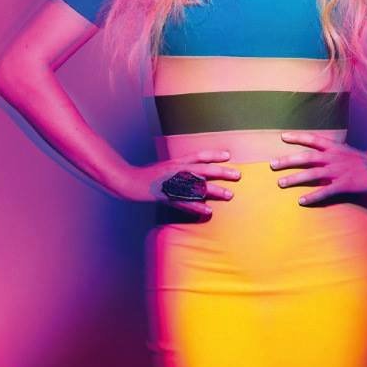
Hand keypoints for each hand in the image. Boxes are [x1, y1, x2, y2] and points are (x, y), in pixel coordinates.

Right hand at [116, 149, 241, 215]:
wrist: (128, 181)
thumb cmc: (148, 175)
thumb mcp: (166, 167)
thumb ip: (181, 168)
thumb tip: (197, 173)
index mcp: (177, 162)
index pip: (198, 155)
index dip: (214, 154)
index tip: (229, 156)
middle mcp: (176, 170)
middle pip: (203, 169)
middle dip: (221, 172)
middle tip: (238, 175)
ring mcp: (172, 183)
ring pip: (197, 186)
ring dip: (214, 191)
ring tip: (229, 195)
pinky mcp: (166, 196)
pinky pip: (184, 203)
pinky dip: (197, 207)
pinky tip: (209, 211)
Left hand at [271, 132, 366, 204]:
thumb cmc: (361, 159)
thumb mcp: (344, 149)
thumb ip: (329, 151)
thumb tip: (315, 152)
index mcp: (333, 147)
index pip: (312, 139)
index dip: (297, 137)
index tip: (282, 137)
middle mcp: (333, 157)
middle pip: (306, 157)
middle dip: (288, 161)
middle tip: (272, 164)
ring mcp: (337, 171)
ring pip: (312, 174)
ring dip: (295, 179)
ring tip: (280, 183)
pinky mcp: (343, 185)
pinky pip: (325, 191)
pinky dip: (312, 196)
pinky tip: (301, 201)